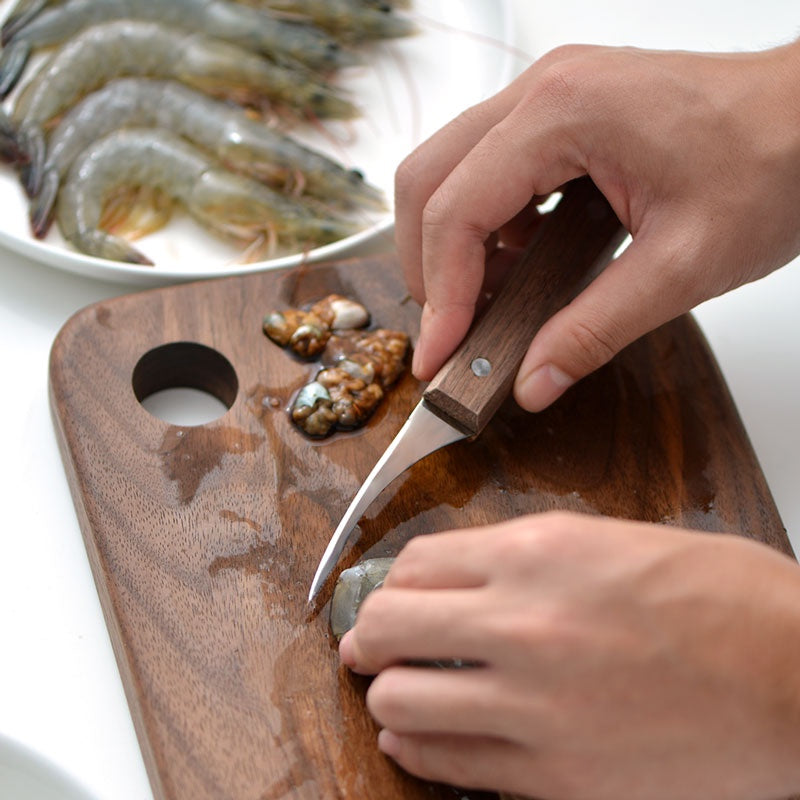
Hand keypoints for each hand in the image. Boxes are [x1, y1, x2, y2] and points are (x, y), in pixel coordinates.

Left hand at [339, 512, 799, 798]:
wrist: (798, 686)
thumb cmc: (727, 605)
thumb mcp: (617, 542)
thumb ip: (531, 556)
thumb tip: (469, 576)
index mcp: (539, 553)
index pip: (416, 563)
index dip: (393, 579)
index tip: (393, 592)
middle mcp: (522, 623)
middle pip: (388, 624)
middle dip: (371, 632)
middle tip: (372, 641)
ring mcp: (531, 706)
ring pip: (398, 700)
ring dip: (389, 693)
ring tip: (399, 690)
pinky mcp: (552, 777)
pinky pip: (446, 764)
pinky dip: (417, 751)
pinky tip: (419, 742)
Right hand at [396, 41, 799, 410]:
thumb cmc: (773, 162)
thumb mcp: (682, 266)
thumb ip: (594, 330)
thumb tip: (533, 381)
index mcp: (564, 113)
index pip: (456, 210)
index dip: (439, 293)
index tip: (440, 353)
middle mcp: (543, 91)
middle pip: (428, 179)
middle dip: (426, 264)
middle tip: (450, 329)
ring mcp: (549, 97)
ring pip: (450, 171)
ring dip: (453, 245)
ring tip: (488, 306)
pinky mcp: (562, 115)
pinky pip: (490, 170)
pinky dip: (488, 227)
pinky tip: (522, 267)